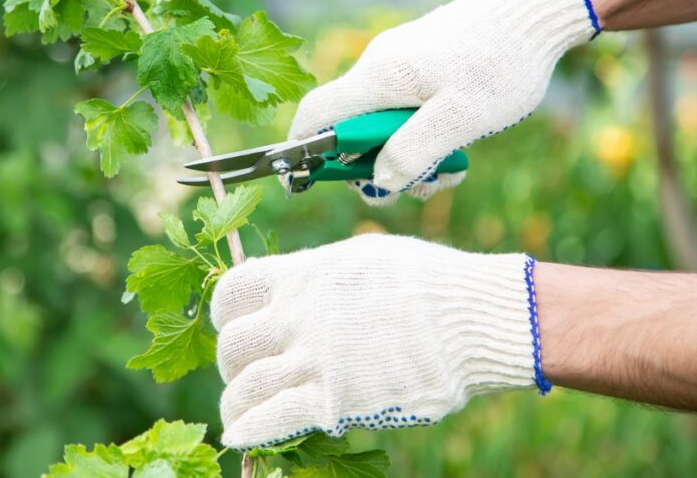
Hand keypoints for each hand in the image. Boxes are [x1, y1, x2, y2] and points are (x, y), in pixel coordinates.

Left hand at [210, 234, 546, 449]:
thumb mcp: (362, 258)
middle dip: (232, 363)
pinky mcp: (334, 402)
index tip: (231, 324)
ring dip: (236, 403)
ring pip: (245, 387)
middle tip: (243, 373)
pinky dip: (249, 431)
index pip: (233, 291)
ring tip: (236, 414)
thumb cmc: (428, 282)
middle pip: (234, 345)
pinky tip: (239, 438)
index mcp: (303, 276)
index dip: (225, 313)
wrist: (470, 317)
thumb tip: (302, 287)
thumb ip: (321, 277)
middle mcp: (298, 316)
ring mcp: (314, 360)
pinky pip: (272, 419)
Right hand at [289, 0, 597, 203]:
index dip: (301, 150)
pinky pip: (402, 106)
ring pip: (380, 121)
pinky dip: (421, 132)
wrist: (538, 10)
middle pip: (349, 127)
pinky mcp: (420, 62)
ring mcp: (399, 61)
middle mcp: (379, 65)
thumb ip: (415, 151)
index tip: (303, 183)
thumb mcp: (462, 118)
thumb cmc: (504, 62)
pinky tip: (457, 141)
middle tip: (423, 186)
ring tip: (454, 168)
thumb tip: (380, 180)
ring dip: (408, 153)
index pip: (315, 114)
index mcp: (380, 76)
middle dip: (376, 166)